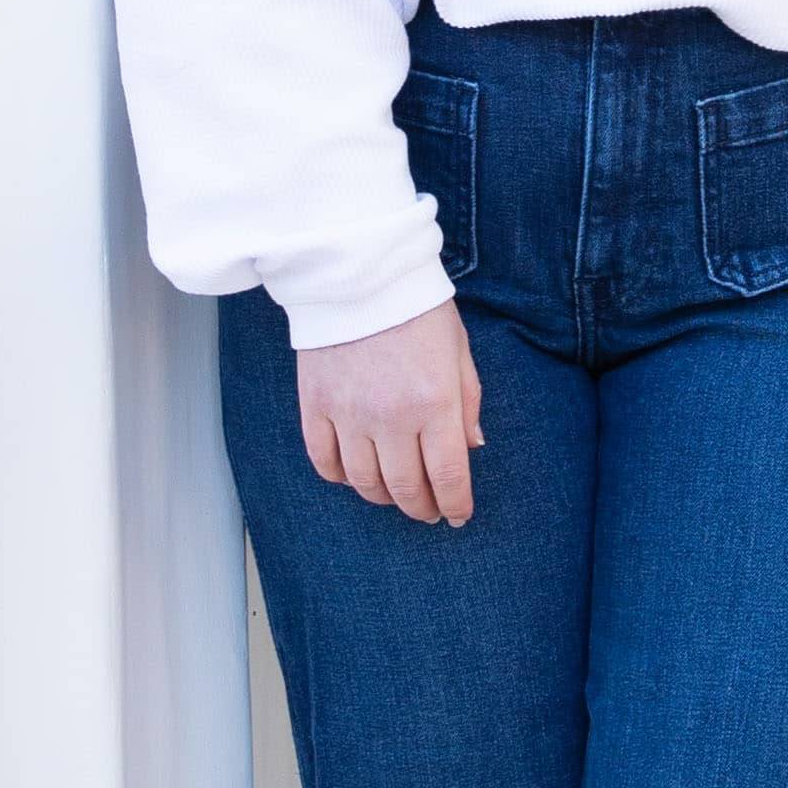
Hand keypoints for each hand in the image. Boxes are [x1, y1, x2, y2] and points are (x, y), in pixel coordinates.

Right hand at [296, 298, 483, 523]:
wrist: (359, 272)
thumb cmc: (417, 309)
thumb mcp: (458, 350)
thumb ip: (468, 402)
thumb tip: (472, 447)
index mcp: (435, 402)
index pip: (448, 476)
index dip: (455, 504)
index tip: (458, 515)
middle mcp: (391, 416)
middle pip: (406, 488)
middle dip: (422, 508)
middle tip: (429, 510)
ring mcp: (348, 413)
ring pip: (364, 482)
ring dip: (384, 496)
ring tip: (395, 494)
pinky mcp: (314, 405)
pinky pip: (324, 461)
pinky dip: (341, 477)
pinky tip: (355, 474)